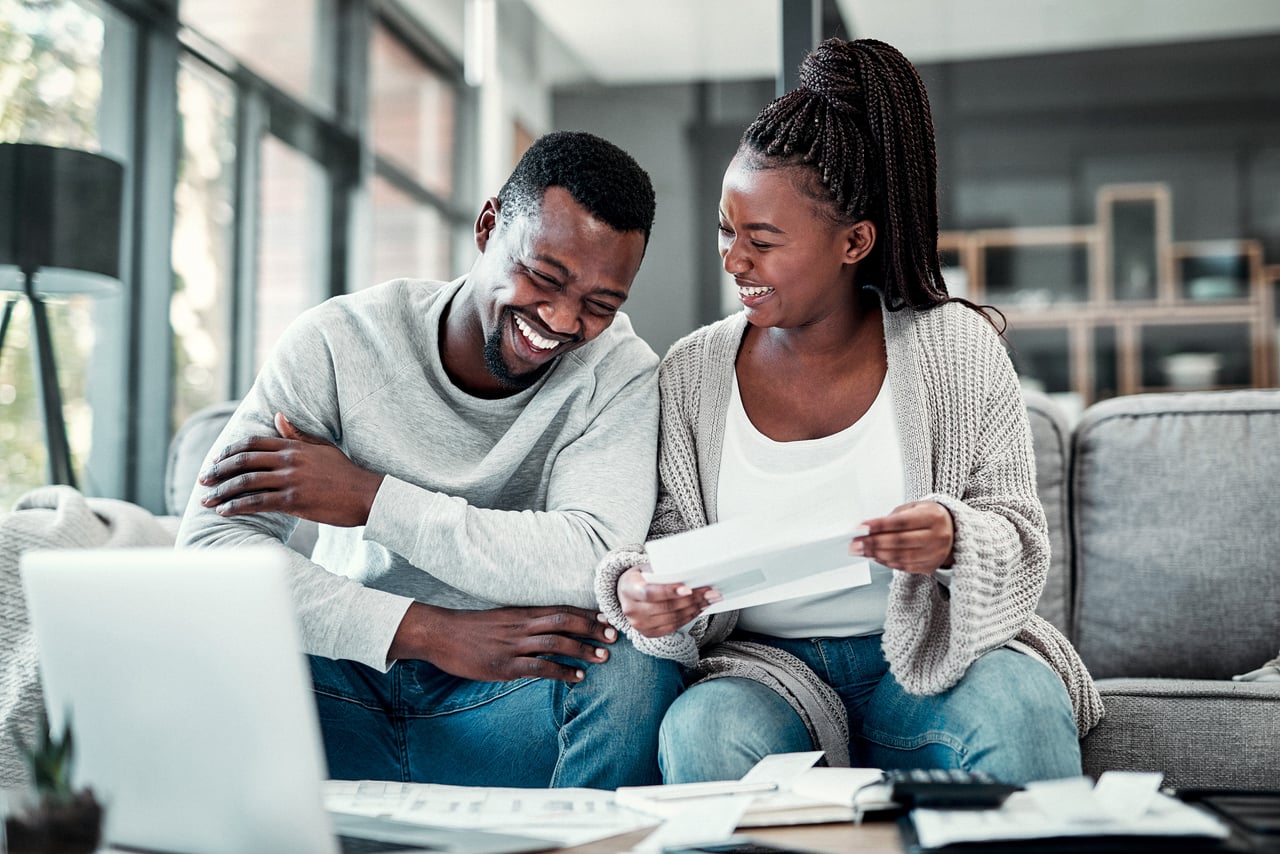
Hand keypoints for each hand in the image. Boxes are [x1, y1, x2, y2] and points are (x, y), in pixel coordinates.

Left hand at [199, 412, 383, 526]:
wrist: (366, 495)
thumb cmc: (345, 473)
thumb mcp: (322, 447)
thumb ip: (297, 434)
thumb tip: (278, 416)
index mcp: (294, 446)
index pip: (252, 443)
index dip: (229, 451)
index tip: (215, 460)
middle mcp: (289, 460)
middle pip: (244, 461)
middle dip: (218, 471)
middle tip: (203, 480)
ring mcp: (291, 480)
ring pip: (246, 482)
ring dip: (222, 491)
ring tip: (207, 500)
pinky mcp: (294, 501)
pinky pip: (257, 502)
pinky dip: (237, 506)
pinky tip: (225, 512)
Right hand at [390, 602, 618, 681]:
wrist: (441, 634)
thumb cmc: (473, 628)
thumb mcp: (502, 618)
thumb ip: (525, 622)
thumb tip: (550, 628)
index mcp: (521, 612)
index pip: (560, 609)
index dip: (586, 613)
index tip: (607, 618)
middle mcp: (521, 625)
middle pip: (563, 621)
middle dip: (591, 628)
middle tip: (613, 636)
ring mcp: (513, 645)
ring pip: (556, 643)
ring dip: (582, 650)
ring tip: (603, 658)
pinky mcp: (505, 665)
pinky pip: (539, 668)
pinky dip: (561, 672)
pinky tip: (577, 677)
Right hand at [618, 564, 719, 637]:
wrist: (625, 592)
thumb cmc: (641, 577)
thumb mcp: (646, 569)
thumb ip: (663, 572)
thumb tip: (691, 572)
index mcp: (629, 589)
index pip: (650, 592)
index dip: (670, 592)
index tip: (689, 589)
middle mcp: (632, 610)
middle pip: (666, 607)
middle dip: (692, 600)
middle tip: (711, 592)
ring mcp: (639, 624)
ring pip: (673, 618)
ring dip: (694, 609)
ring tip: (710, 599)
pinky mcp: (648, 633)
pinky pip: (673, 627)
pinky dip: (688, 617)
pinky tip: (699, 609)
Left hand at [848, 500, 954, 575]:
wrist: (953, 531)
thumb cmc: (929, 517)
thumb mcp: (915, 508)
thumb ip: (893, 517)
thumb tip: (867, 528)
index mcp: (933, 517)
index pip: (902, 522)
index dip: (879, 525)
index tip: (861, 527)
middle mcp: (937, 536)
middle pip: (900, 541)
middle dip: (873, 542)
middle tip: (855, 543)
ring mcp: (935, 554)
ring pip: (901, 556)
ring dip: (876, 554)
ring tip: (861, 551)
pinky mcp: (930, 566)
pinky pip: (904, 566)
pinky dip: (887, 562)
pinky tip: (875, 557)